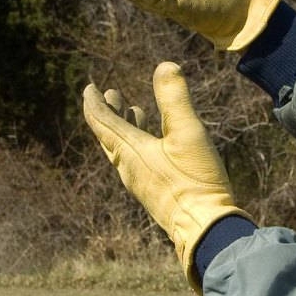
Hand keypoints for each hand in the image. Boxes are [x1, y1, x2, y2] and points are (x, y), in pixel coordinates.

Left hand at [82, 62, 244, 284]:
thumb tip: (165, 66)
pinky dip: (139, 143)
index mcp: (130, 151)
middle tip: (110, 93)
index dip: (94, 102)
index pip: (102, 122)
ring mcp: (141, 183)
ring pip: (124, 150)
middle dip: (109, 112)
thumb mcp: (188, 133)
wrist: (205, 229)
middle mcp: (129, 168)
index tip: (90, 88)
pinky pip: (137, 162)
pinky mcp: (155, 193)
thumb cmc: (196, 181)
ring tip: (134, 111)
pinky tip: (157, 143)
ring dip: (125, 127)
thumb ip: (175, 99)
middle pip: (110, 136)